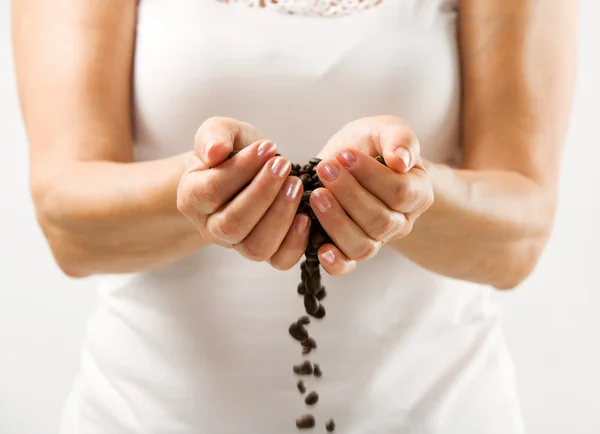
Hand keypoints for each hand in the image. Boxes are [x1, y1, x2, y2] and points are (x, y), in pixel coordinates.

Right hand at [177, 117, 310, 268]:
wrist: (249, 169)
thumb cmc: (233, 150)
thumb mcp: (222, 131)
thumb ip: (214, 135)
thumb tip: (214, 152)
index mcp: (192, 197)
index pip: (212, 190)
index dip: (242, 169)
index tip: (268, 147)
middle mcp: (210, 227)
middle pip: (232, 225)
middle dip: (263, 193)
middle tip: (284, 164)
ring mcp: (238, 245)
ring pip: (256, 247)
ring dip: (281, 215)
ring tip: (296, 185)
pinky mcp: (265, 251)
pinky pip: (279, 260)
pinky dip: (295, 242)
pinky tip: (306, 215)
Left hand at [310, 116, 433, 274]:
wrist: (347, 160)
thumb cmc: (369, 144)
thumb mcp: (384, 129)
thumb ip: (400, 139)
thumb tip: (402, 161)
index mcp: (417, 193)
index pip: (399, 192)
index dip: (370, 175)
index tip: (344, 154)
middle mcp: (400, 222)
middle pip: (379, 221)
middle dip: (348, 194)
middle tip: (325, 169)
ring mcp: (376, 240)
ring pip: (362, 245)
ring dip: (335, 220)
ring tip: (316, 195)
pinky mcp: (349, 250)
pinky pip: (346, 266)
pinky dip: (334, 262)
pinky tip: (320, 248)